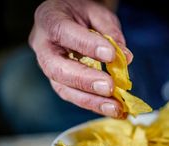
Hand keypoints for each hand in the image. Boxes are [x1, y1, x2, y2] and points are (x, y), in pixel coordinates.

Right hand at [29, 0, 132, 117]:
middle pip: (59, 69)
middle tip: (110, 88)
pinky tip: (113, 109)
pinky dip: (95, 105)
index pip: (64, 33)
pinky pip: (74, 96)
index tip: (110, 55)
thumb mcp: (98, 13)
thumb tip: (125, 58)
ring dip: (92, 102)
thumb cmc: (82, 14)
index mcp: (50, 20)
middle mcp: (43, 47)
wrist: (69, 19)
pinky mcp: (60, 82)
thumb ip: (110, 32)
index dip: (87, 45)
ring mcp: (50, 67)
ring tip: (116, 108)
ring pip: (64, 89)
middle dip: (86, 81)